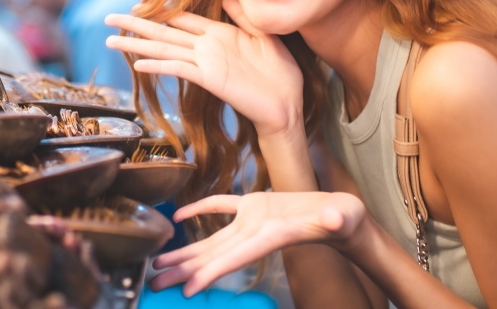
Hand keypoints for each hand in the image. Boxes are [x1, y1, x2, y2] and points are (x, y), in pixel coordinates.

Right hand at [104, 0, 303, 136]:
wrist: (288, 104)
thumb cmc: (281, 73)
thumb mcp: (264, 35)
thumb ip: (243, 15)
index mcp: (218, 35)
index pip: (181, 19)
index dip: (160, 12)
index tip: (137, 6)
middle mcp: (206, 48)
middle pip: (164, 33)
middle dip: (136, 26)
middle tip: (109, 18)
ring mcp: (205, 64)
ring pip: (164, 49)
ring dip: (137, 44)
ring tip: (111, 40)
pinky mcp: (210, 79)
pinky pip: (180, 69)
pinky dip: (159, 65)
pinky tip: (138, 63)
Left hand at [150, 191, 366, 296]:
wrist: (343, 215)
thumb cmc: (343, 218)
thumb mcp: (340, 217)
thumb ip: (335, 219)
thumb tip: (334, 218)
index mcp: (269, 237)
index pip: (233, 259)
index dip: (209, 275)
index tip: (185, 290)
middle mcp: (254, 234)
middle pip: (212, 257)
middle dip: (183, 271)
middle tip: (153, 283)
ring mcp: (252, 221)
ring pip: (211, 240)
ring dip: (185, 251)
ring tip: (159, 262)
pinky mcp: (255, 206)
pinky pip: (220, 207)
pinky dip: (200, 210)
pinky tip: (181, 216)